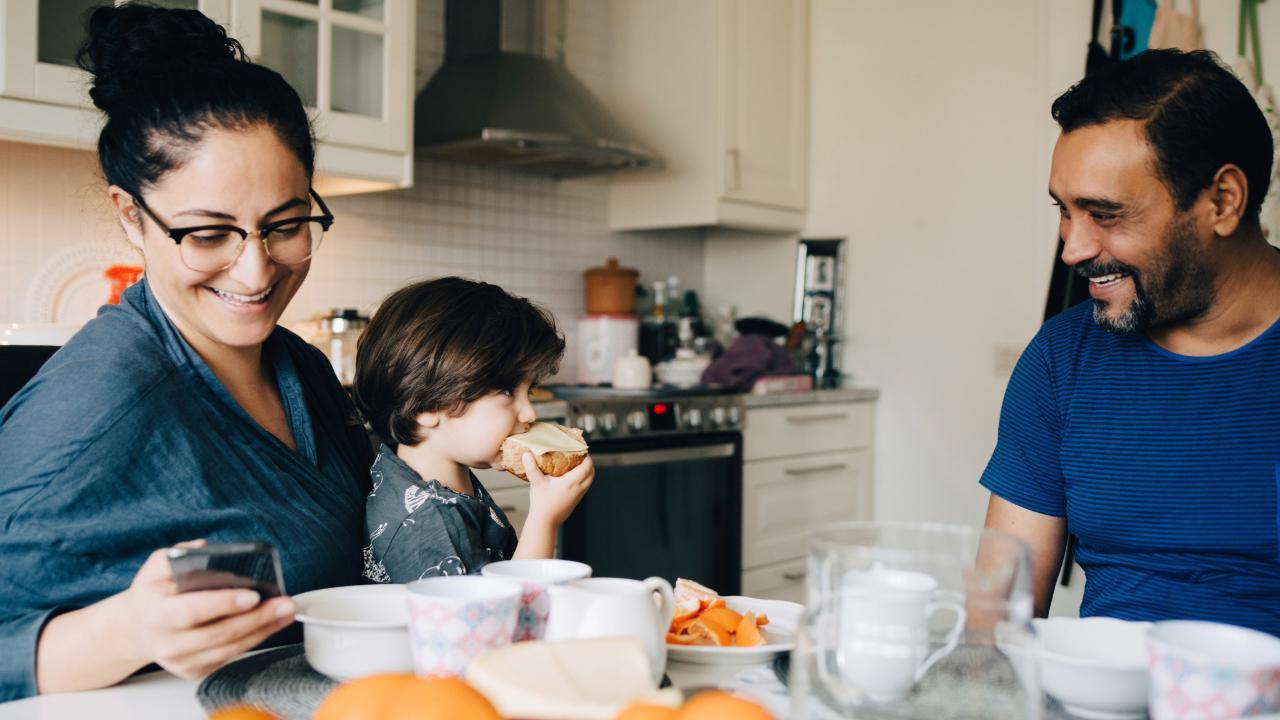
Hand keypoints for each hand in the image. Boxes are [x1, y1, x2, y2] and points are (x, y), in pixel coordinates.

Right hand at [121, 540, 294, 678]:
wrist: (138, 628)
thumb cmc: (154, 593)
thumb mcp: (157, 567)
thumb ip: (179, 554)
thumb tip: (206, 549)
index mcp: (155, 613)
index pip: (191, 611)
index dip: (223, 604)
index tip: (252, 595)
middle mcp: (167, 642)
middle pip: (218, 634)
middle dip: (257, 618)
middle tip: (285, 603)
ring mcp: (180, 661)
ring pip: (229, 649)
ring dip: (263, 630)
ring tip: (286, 612)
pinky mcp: (193, 671)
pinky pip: (229, 656)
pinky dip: (254, 640)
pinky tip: (271, 624)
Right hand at [522, 453, 593, 526]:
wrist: (545, 522)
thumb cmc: (542, 504)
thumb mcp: (536, 483)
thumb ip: (531, 467)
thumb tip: (526, 454)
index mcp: (572, 482)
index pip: (587, 467)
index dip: (587, 457)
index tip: (582, 451)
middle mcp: (578, 489)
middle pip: (591, 473)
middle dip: (589, 464)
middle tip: (581, 457)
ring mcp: (578, 496)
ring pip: (589, 481)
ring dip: (586, 473)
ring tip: (577, 466)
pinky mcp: (575, 502)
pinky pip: (584, 488)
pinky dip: (583, 481)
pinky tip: (571, 479)